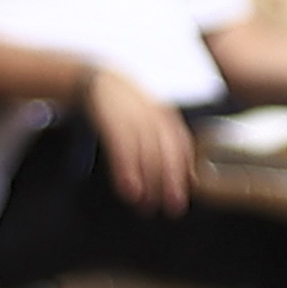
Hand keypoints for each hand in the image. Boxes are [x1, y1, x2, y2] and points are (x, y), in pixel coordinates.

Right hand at [85, 68, 193, 216]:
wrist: (98, 79)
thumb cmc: (125, 107)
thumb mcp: (148, 120)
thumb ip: (165, 144)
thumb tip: (188, 177)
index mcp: (165, 118)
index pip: (181, 147)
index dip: (184, 173)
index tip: (182, 197)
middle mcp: (153, 117)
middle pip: (167, 151)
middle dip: (171, 181)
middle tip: (172, 208)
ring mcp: (132, 116)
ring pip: (145, 152)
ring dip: (148, 181)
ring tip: (146, 205)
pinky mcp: (111, 119)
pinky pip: (121, 147)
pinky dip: (126, 169)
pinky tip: (128, 189)